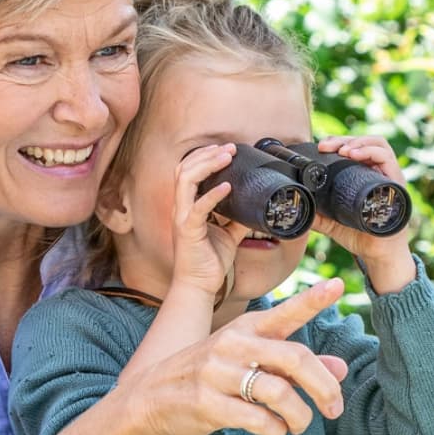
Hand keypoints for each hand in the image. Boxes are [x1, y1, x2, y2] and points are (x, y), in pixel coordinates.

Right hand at [123, 277, 351, 434]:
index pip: (284, 313)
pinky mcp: (207, 403)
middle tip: (335, 409)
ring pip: (280, 393)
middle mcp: (232, 344)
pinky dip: (275, 430)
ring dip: (300, 416)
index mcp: (244, 328)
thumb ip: (291, 363)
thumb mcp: (248, 361)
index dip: (312, 300)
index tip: (337, 285)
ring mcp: (217, 373)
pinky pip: (258, 420)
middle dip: (324, 387)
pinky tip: (273, 432)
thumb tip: (341, 368)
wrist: (150, 398)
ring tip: (298, 425)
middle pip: (295, 359)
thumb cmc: (209, 377)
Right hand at [166, 143, 246, 299]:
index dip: (204, 157)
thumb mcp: (227, 235)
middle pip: (184, 169)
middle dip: (206, 154)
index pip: (187, 172)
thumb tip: (252, 207)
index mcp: (187, 207)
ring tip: (226, 157)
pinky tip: (227, 186)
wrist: (198, 286)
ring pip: (185, 180)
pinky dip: (212, 194)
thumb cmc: (208, 261)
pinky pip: (198, 208)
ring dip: (206, 165)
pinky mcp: (188, 231)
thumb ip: (236, 219)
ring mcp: (182, 218)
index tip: (225, 150)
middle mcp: (181, 208)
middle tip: (229, 148)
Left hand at [312, 134, 414, 289]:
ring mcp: (388, 176)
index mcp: (364, 176)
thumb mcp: (331, 221)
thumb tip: (296, 208)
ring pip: (377, 144)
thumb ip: (316, 214)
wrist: (378, 255)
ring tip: (341, 149)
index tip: (320, 146)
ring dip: (356, 142)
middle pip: (363, 142)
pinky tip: (355, 154)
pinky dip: (370, 151)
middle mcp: (378, 172)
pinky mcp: (396, 183)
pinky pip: (387, 158)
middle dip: (342, 140)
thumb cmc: (359, 235)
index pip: (353, 148)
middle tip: (325, 145)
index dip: (337, 143)